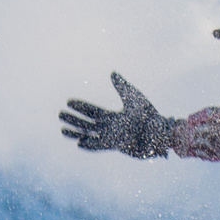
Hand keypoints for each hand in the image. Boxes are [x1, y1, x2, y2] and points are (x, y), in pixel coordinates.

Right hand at [60, 73, 175, 158]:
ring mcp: (112, 138)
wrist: (160, 132)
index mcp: (114, 116)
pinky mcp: (117, 146)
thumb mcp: (134, 98)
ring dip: (76, 133)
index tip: (68, 101)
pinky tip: (79, 143)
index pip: (93, 111)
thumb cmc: (149, 115)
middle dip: (74, 119)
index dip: (81, 106)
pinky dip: (89, 145)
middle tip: (60, 114)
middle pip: (88, 123)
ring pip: (90, 135)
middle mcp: (111, 128)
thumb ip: (122, 87)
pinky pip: (99, 146)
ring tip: (62, 130)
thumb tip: (112, 73)